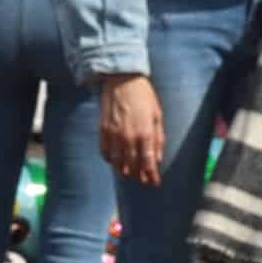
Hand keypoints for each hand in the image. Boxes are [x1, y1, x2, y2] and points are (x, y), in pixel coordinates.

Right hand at [97, 71, 165, 189]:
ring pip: (118, 162)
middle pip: (133, 166)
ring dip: (124, 170)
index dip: (151, 175)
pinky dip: (110, 159)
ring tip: (129, 173)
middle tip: (142, 180)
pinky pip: (105, 152)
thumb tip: (157, 158)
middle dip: (139, 175)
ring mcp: (114, 135)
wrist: (122, 80)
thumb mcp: (157, 115)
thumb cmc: (144, 96)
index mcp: (146, 133)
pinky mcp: (103, 130)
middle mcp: (129, 137)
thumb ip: (158, 138)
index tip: (154, 182)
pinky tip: (115, 160)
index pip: (148, 162)